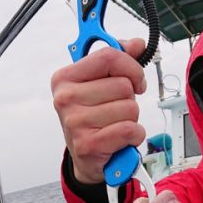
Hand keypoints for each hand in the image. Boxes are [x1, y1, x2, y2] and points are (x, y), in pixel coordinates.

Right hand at [51, 39, 146, 183]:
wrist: (85, 157)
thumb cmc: (93, 119)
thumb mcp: (100, 85)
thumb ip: (118, 61)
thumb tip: (137, 45)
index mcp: (65, 78)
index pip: (108, 57)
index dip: (131, 67)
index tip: (135, 80)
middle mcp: (65, 99)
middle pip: (123, 85)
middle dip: (129, 99)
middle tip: (116, 111)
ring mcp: (75, 122)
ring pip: (129, 107)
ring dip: (131, 119)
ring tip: (115, 126)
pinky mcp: (88, 144)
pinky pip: (130, 129)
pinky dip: (134, 136)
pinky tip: (121, 139)